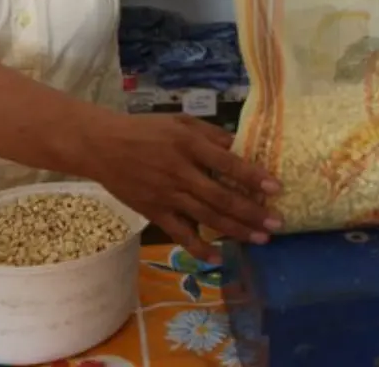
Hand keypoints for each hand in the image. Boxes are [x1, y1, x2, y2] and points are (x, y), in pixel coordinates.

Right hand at [88, 113, 280, 261]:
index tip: (276, 188)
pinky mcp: (155, 212)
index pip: (228, 164)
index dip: (253, 177)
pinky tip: (219, 257)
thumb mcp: (180, 121)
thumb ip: (211, 134)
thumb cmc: (145, 130)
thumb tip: (241, 147)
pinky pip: (180, 234)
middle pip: (222, 197)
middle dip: (253, 212)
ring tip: (261, 239)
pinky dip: (199, 248)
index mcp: (188, 145)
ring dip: (236, 230)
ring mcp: (167, 196)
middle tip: (277, 223)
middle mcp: (181, 172)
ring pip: (207, 218)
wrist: (101, 146)